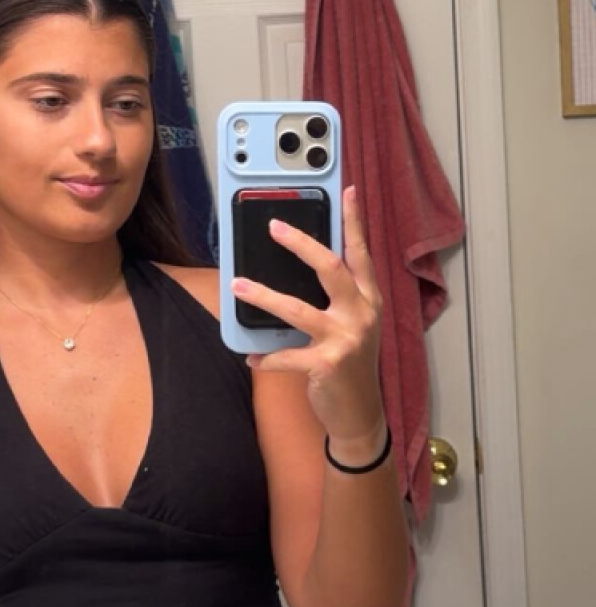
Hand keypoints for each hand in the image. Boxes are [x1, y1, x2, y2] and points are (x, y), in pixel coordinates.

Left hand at [232, 186, 385, 460]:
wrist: (361, 414)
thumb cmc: (351, 363)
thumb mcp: (354, 325)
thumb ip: (338, 297)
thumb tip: (306, 264)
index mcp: (368, 299)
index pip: (361, 253)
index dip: (354, 222)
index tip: (348, 192)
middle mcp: (362, 314)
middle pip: (330, 267)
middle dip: (300, 244)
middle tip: (274, 227)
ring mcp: (346, 339)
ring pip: (297, 308)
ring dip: (263, 296)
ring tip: (237, 286)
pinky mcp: (327, 364)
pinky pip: (286, 356)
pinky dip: (265, 357)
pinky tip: (251, 358)